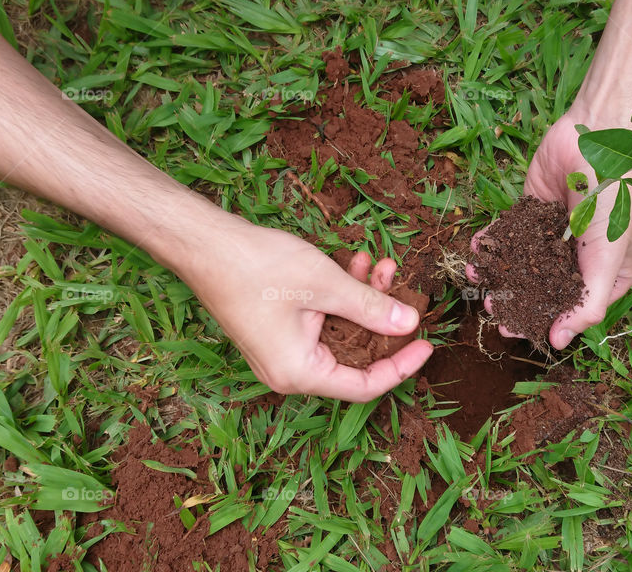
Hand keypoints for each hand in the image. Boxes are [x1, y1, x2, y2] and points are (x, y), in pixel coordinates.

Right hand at [183, 220, 432, 400]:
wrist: (204, 244)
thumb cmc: (256, 267)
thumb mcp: (325, 285)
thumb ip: (371, 308)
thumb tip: (409, 323)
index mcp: (300, 374)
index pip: (365, 386)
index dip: (402, 367)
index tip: (428, 344)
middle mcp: (291, 371)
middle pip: (355, 358)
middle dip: (383, 320)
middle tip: (405, 290)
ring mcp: (284, 351)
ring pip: (342, 333)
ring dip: (364, 300)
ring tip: (381, 264)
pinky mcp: (280, 330)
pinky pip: (323, 321)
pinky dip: (342, 296)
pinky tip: (357, 264)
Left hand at [469, 109, 631, 349]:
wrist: (598, 137)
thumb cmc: (614, 199)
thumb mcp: (609, 260)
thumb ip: (588, 304)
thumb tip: (559, 342)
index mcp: (608, 273)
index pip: (572, 308)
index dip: (543, 321)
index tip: (513, 331)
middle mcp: (581, 257)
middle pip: (544, 289)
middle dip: (514, 299)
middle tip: (490, 307)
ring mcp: (556, 233)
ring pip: (523, 261)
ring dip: (498, 271)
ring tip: (476, 277)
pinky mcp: (533, 210)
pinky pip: (510, 232)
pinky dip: (493, 242)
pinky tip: (479, 250)